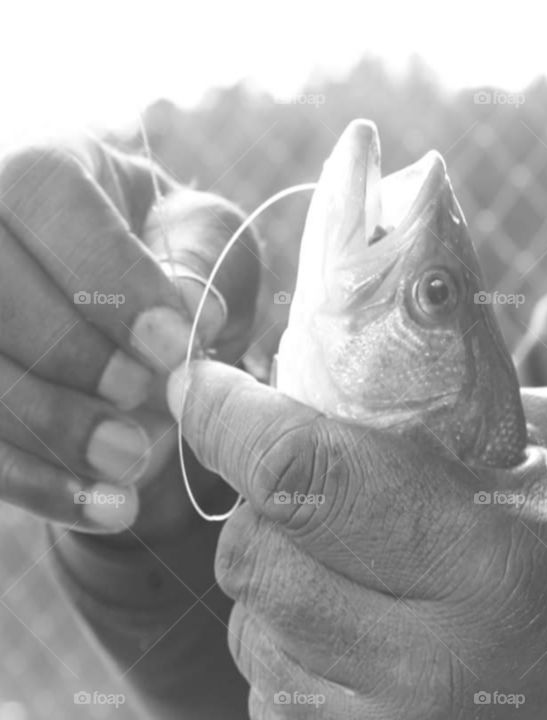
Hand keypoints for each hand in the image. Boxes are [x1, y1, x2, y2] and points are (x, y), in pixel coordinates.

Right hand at [0, 139, 258, 538]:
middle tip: (151, 404)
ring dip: (46, 429)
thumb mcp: (207, 243)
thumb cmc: (177, 262)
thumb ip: (199, 261)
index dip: (103, 275)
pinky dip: (33, 482)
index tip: (172, 342)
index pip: (45, 196)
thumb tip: (183, 313)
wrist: (138, 318)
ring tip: (133, 469)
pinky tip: (106, 507)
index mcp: (45, 168)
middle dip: (70, 356)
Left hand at [171, 360, 546, 718]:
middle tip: (296, 472)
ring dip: (272, 583)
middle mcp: (436, 665)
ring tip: (339, 556)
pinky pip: (280, 705)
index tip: (202, 386)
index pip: (309, 478)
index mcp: (493, 563)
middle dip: (255, 502)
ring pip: (256, 642)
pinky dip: (291, 652)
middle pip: (259, 565)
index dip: (233, 420)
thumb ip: (476, 408)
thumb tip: (368, 368)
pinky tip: (349, 627)